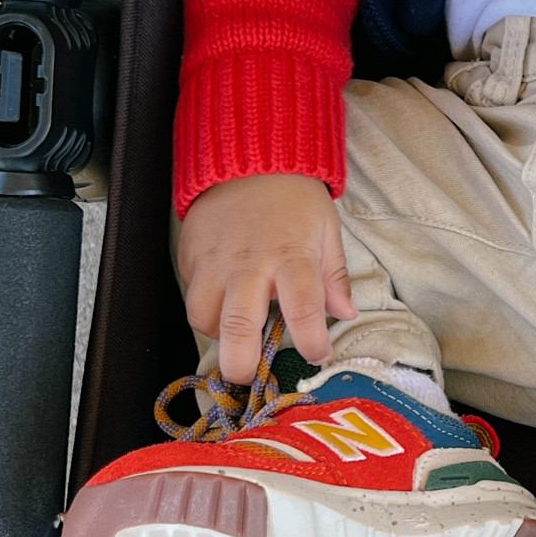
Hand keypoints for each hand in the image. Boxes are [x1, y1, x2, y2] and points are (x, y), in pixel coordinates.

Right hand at [178, 174, 355, 383]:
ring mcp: (214, 261)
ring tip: (235, 332)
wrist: (248, 160)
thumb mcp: (326, 231)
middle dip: (242, 362)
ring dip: (218, 334)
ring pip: (203, 316)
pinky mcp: (189, 256)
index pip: (303, 310)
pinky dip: (205, 306)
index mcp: (291, 257)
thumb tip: (346, 313)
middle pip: (239, 325)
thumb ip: (334, 276)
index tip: (317, 354)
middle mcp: (249, 263)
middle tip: (249, 376)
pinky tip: (222, 300)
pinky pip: (191, 293)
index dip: (311, 341)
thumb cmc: (292, 199)